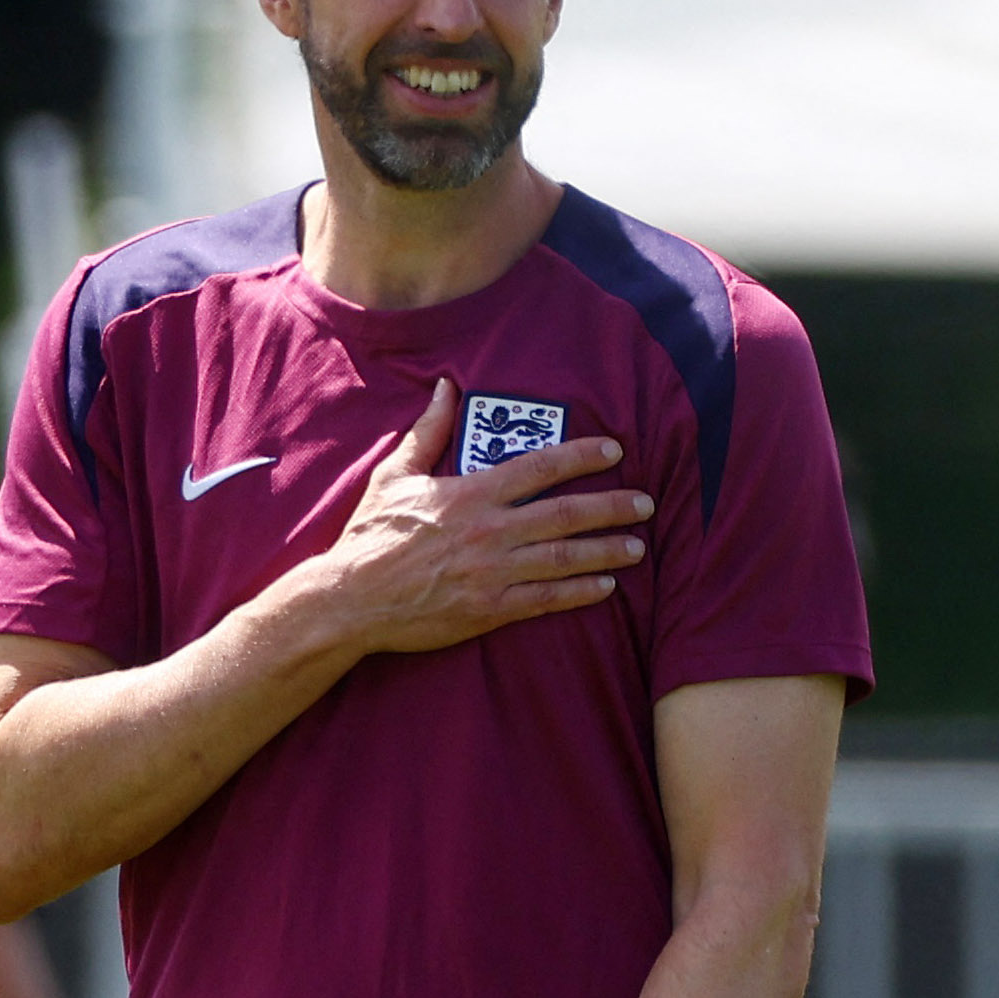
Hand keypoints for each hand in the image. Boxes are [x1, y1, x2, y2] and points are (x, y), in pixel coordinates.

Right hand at [318, 378, 652, 654]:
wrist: (352, 597)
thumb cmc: (372, 534)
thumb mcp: (395, 473)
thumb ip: (428, 430)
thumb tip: (445, 387)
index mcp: (471, 493)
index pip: (539, 467)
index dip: (581, 456)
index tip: (614, 450)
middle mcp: (490, 530)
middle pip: (566, 513)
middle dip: (611, 506)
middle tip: (646, 503)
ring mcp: (494, 572)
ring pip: (565, 557)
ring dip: (606, 550)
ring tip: (638, 546)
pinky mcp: (490, 610)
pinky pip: (546, 600)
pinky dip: (579, 593)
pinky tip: (606, 587)